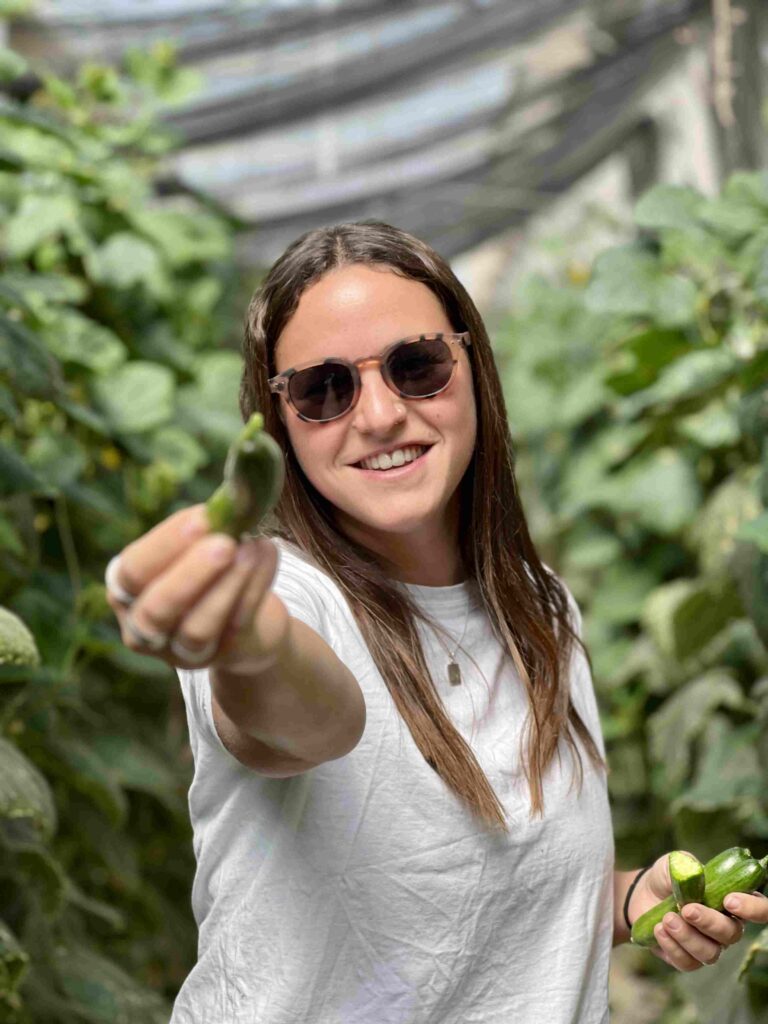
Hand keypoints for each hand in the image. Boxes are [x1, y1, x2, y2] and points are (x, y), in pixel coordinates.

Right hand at [104, 504, 281, 670]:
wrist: (244, 612)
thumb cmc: (208, 567)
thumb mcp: (196, 547)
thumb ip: (203, 531)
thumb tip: (225, 506)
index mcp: (125, 589)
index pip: (134, 570)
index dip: (167, 544)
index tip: (203, 517)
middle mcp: (142, 627)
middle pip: (157, 609)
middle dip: (192, 573)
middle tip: (225, 542)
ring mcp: (179, 651)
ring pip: (197, 628)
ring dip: (228, 585)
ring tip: (252, 548)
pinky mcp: (218, 658)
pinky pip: (235, 628)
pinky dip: (255, 589)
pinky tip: (268, 555)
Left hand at [630, 852, 767, 970]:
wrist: (642, 894)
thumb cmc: (668, 877)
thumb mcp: (678, 863)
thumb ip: (689, 864)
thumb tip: (694, 872)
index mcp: (733, 901)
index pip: (760, 909)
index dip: (753, 908)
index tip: (729, 900)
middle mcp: (726, 927)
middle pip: (732, 934)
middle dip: (710, 922)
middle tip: (687, 909)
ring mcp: (708, 945)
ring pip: (710, 953)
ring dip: (687, 936)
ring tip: (667, 919)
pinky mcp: (688, 958)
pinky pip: (688, 963)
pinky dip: (672, 947)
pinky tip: (659, 929)